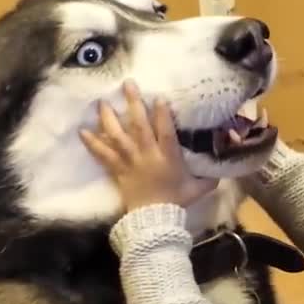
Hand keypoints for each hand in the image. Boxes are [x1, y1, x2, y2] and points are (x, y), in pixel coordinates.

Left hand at [80, 80, 218, 209]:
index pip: (166, 131)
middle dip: (134, 104)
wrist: (154, 219)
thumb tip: (220, 171)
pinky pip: (103, 155)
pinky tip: (82, 131)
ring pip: (118, 136)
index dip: (163, 114)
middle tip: (127, 84)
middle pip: (140, 126)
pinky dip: (93, 143)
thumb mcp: (197, 188)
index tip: (158, 97)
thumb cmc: (177, 201)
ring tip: (101, 102)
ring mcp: (131, 161)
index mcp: (168, 157)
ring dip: (109, 118)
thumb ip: (208, 178)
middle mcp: (148, 155)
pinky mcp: (118, 170)